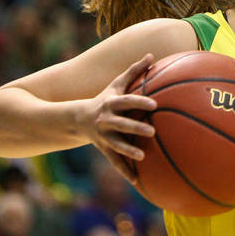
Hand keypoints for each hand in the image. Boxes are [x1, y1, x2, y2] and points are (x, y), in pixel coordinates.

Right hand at [76, 54, 157, 181]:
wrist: (79, 118)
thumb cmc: (106, 98)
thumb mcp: (116, 84)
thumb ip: (134, 70)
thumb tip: (152, 54)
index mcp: (112, 103)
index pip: (127, 101)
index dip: (140, 101)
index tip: (155, 104)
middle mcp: (106, 120)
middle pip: (121, 123)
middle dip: (135, 127)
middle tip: (152, 131)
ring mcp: (104, 136)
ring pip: (116, 144)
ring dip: (128, 150)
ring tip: (142, 156)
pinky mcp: (104, 149)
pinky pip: (115, 162)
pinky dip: (126, 172)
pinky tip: (138, 182)